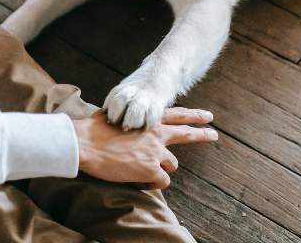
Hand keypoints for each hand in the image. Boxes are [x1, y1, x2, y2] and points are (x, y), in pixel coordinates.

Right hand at [72, 107, 217, 189]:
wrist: (86, 143)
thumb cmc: (93, 129)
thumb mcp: (115, 115)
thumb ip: (127, 118)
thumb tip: (121, 120)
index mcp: (147, 119)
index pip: (176, 114)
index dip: (193, 116)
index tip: (207, 117)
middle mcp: (156, 134)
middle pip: (186, 134)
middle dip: (202, 134)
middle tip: (214, 134)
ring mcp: (155, 152)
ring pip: (171, 165)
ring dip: (160, 170)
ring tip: (142, 171)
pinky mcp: (150, 169)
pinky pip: (161, 182)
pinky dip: (151, 184)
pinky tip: (138, 182)